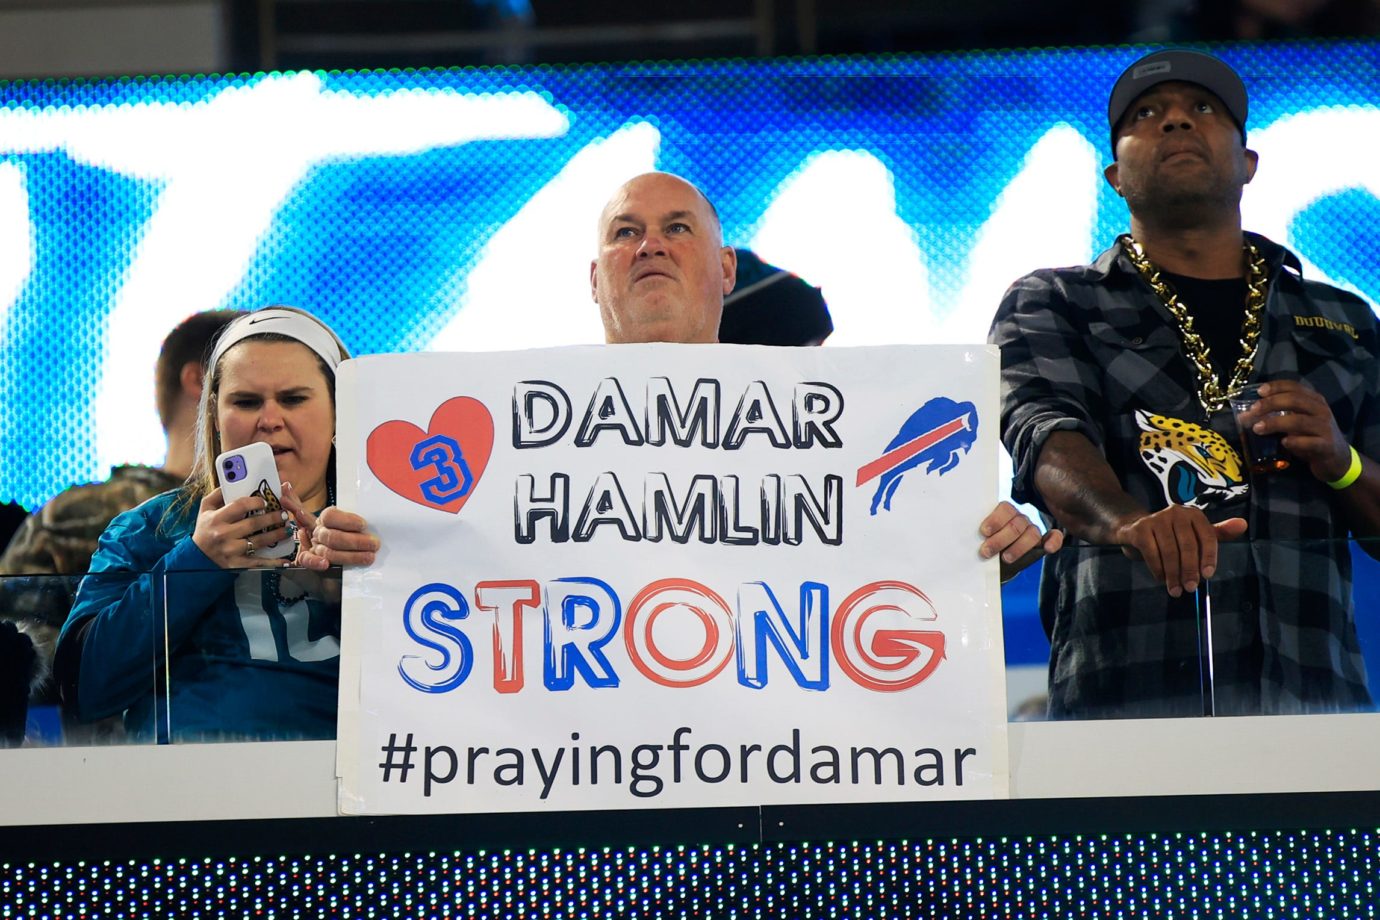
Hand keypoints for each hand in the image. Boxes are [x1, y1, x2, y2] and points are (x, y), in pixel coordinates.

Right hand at [191, 487, 293, 568]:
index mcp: (217, 518)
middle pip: (253, 524)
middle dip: (272, 518)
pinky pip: (257, 562)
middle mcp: (223, 534)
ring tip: (288, 529)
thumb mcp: (205, 509)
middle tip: (284, 514)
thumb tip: (233, 480)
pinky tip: (285, 560)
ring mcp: (231, 550)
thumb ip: (218, 494)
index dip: (255, 502)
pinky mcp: (236, 563)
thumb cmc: (204, 529)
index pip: (239, 506)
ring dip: (277, 535)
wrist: (197, 556)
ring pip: (259, 542)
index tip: (266, 500)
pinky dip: (273, 562)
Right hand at [281, 481, 379, 571]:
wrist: (339, 569)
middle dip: (355, 542)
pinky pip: (306, 560)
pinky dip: (315, 562)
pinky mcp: (310, 562)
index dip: (347, 521)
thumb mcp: (357, 531)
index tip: (364, 525)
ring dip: (349, 556)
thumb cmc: (354, 543)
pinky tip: (325, 564)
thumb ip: (360, 528)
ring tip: (368, 558)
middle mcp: (319, 532)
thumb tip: (374, 525)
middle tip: (374, 545)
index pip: (331, 516)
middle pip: (332, 536)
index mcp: (328, 520)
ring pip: (327, 551)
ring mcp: (314, 547)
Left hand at [980, 500, 1063, 580]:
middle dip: (1000, 539)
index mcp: (1004, 512)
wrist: (993, 562)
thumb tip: (967, 538)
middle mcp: (1020, 519)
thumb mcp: (978, 540)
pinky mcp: (1042, 542)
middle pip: (1016, 524)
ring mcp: (1032, 530)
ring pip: (1032, 533)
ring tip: (1005, 558)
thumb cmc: (984, 547)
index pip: (1005, 509)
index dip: (995, 520)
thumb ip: (976, 537)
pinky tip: (1048, 548)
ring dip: (1018, 547)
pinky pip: (1054, 537)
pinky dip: (1054, 541)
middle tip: (986, 551)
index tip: (984, 532)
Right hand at [1113, 506, 1246, 596]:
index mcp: (1194, 515)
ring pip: (1169, 551)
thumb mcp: (1196, 534)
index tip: (1208, 575)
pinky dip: (1157, 569)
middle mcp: (1176, 513)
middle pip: (1188, 545)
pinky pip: (1151, 552)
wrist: (1135, 527)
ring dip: (1173, 574)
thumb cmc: (1172, 534)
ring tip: (1175, 590)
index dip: (1209, 557)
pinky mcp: (1140, 528)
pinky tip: (1161, 579)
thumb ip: (1218, 533)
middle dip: (1189, 570)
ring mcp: (1157, 519)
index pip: (1207, 536)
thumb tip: (1243, 524)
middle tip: (1190, 588)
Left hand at [1246, 380, 1351, 481]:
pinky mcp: (1326, 446)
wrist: (1337, 458)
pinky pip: (1310, 442)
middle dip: (1271, 404)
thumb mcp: (1298, 421)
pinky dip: (1295, 441)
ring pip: (1299, 421)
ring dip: (1275, 423)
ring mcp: (1325, 428)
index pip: (1295, 387)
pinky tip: (1283, 442)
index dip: (1277, 387)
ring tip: (1257, 428)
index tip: (1259, 391)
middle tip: (1252, 411)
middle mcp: (1321, 411)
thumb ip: (1279, 415)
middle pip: (1295, 400)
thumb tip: (1246, 415)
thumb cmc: (1311, 437)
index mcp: (1314, 400)